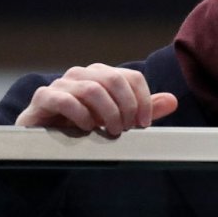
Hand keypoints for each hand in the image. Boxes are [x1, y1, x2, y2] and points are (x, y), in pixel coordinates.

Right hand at [15, 64, 178, 135]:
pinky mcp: (43, 98)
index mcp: (103, 75)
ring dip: (107, 113)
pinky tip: (87, 128)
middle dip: (127, 107)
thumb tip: (173, 100)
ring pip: (93, 89)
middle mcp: (83, 74)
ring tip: (111, 131)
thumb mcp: (119, 119)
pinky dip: (81, 115)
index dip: (143, 100)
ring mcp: (62, 84)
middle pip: (115, 79)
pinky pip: (65, 100)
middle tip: (127, 129)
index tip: (144, 123)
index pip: (132, 77)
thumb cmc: (86, 126)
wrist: (46, 142)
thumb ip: (144, 109)